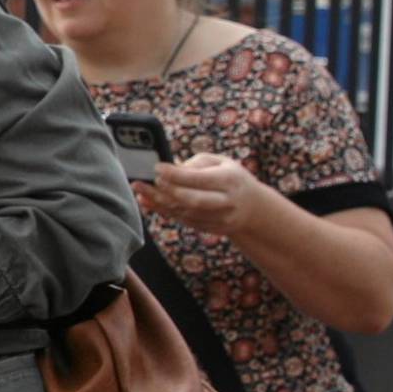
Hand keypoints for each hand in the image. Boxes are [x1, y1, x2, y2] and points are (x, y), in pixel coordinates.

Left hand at [143, 151, 270, 239]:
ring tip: (139, 190)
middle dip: (166, 191)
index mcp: (230, 180)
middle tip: (144, 181)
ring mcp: (220, 218)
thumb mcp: (220, 162)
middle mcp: (226, 201)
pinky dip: (164, 211)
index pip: (200, 179)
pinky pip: (184, 220)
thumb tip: (171, 168)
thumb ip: (196, 164)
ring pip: (185, 213)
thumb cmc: (230, 178)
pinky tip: (148, 202)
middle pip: (193, 200)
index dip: (176, 174)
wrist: (252, 207)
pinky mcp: (211, 229)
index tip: (157, 167)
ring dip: (159, 202)